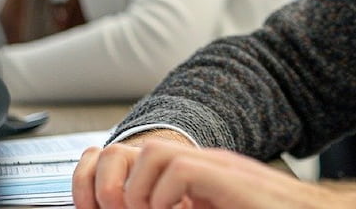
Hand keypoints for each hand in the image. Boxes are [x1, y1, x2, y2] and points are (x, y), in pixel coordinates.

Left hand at [73, 139, 355, 208]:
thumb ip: (192, 207)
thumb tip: (156, 208)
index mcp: (203, 181)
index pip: (150, 165)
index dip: (127, 191)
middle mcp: (208, 168)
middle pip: (147, 152)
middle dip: (127, 187)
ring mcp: (219, 169)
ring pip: (155, 153)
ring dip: (141, 189)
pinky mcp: (229, 178)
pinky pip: (177, 167)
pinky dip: (163, 194)